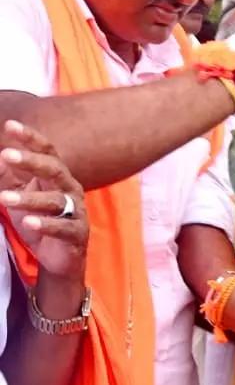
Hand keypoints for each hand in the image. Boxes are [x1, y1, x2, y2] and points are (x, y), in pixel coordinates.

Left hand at [0, 122, 87, 281]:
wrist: (60, 258)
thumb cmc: (40, 220)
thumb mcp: (19, 195)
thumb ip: (7, 176)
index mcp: (56, 177)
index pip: (47, 152)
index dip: (30, 138)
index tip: (10, 126)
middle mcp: (70, 190)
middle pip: (54, 170)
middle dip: (31, 162)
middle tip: (6, 154)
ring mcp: (76, 212)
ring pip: (55, 201)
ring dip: (29, 199)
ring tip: (5, 198)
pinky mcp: (77, 234)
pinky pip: (63, 228)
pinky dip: (46, 225)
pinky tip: (28, 223)